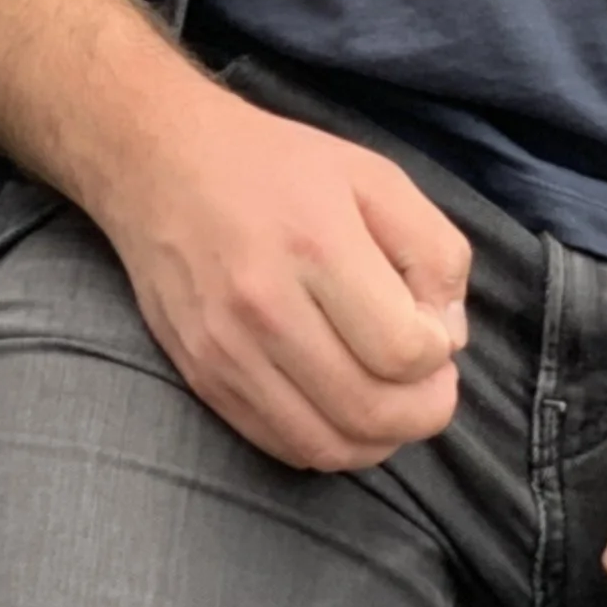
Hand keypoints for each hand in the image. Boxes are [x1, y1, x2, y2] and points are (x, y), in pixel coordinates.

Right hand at [94, 86, 471, 472]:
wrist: (157, 160)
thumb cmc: (274, 165)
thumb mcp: (373, 176)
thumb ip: (434, 250)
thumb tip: (449, 336)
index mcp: (315, 246)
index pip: (404, 352)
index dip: (438, 355)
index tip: (432, 327)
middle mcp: (265, 307)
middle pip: (370, 412)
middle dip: (424, 410)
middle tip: (430, 380)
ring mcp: (226, 350)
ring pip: (328, 446)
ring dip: (379, 438)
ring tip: (390, 397)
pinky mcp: (202, 375)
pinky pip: (282, 445)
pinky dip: (327, 443)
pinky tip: (340, 403)